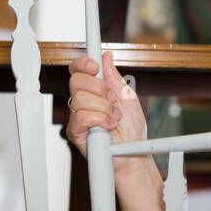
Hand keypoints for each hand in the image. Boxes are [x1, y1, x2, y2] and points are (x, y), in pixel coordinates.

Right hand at [65, 50, 147, 175]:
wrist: (135, 153)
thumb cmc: (132, 130)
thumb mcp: (128, 97)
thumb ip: (114, 77)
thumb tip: (106, 57)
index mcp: (94, 91)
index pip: (78, 70)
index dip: (83, 64)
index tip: (95, 66)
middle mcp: (83, 102)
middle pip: (76, 81)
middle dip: (100, 90)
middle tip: (113, 102)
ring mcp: (78, 117)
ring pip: (80, 99)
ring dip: (104, 108)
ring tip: (114, 118)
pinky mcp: (76, 132)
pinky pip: (81, 117)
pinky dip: (99, 120)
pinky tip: (108, 126)